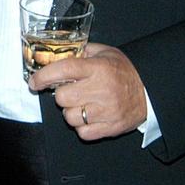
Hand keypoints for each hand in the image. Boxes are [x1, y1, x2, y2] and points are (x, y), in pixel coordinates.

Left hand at [27, 42, 146, 140]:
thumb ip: (81, 52)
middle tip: (70, 90)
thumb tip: (55, 54)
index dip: (44, 76)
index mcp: (98, 69)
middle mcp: (101, 90)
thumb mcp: (104, 53)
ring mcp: (106, 111)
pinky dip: (82, 126)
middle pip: (62, 98)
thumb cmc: (124, 71)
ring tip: (82, 103)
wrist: (150, 91)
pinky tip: (89, 115)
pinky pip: (82, 132)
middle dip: (61, 94)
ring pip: (70, 117)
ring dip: (71, 111)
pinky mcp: (110, 128)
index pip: (63, 70)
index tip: (34, 81)